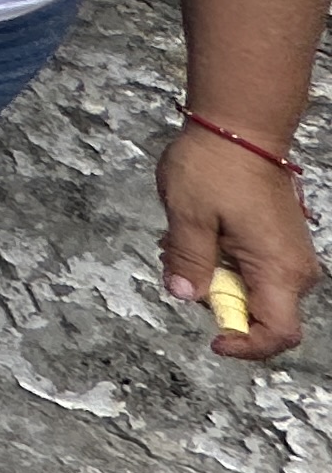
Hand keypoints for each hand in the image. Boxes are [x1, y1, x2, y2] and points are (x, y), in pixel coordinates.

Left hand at [157, 128, 316, 362]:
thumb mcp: (188, 216)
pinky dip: (222, 262)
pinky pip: (253, 269)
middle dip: (215, 302)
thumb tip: (184, 295)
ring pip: (252, 291)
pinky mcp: (279, 241)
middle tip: (179, 265)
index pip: (278, 334)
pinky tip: (198, 234)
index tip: (212, 340)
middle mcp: (294, 269)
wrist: (240, 126)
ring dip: (214, 278)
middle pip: (260, 315)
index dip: (246, 346)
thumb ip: (188, 262)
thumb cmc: (216, 166)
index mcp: (278, 269)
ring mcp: (289, 254)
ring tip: (182, 242)